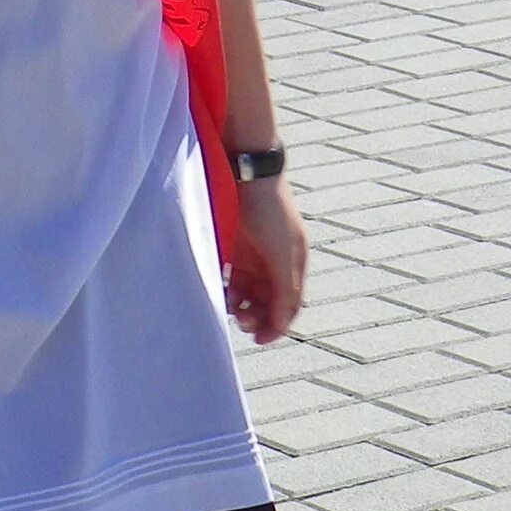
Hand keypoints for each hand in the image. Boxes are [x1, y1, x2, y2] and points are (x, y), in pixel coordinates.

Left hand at [224, 177, 307, 344]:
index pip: (288, 307)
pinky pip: (228, 276)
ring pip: (246, 292)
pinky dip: (224, 288)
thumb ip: (286, 289)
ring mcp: (251, 254)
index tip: (259, 339)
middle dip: (255, 317)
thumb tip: (283, 323)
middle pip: (266, 303)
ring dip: (239, 306)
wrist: (246, 171)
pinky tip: (218, 290)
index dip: (276, 326)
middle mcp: (272, 263)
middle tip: (240, 322)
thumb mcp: (284, 252)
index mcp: (292, 265)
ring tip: (229, 306)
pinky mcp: (229, 244)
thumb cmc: (270, 210)